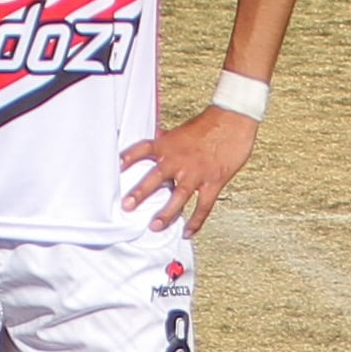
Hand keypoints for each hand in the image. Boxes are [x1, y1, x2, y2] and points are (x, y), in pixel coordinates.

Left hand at [124, 100, 258, 235]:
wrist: (234, 119)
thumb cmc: (210, 122)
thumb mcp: (183, 130)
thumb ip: (169, 142)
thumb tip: (157, 144)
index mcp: (168, 144)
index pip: (142, 150)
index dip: (128, 158)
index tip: (116, 167)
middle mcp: (178, 160)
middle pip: (154, 178)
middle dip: (139, 193)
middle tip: (127, 206)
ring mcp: (196, 172)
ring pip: (177, 197)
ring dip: (165, 214)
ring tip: (154, 226)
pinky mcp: (213, 181)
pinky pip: (203, 206)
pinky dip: (195, 221)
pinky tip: (188, 232)